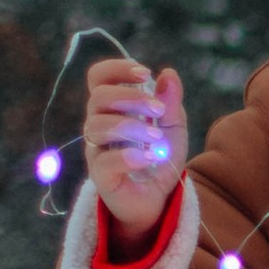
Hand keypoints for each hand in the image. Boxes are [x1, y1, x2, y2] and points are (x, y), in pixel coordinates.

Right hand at [81, 57, 188, 233]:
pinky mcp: (101, 176)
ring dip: (132, 127)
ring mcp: (97, 150)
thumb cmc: (158, 158)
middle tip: (158, 110)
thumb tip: (168, 73)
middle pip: (99, 97)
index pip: (99, 78)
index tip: (145, 74)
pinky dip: (129, 157)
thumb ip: (170, 103)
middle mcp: (99, 125)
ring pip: (99, 126)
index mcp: (112, 108)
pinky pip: (105, 161)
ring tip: (156, 139)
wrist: (157, 199)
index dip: (117, 69)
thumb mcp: (172, 128)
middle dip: (131, 97)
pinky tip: (149, 158)